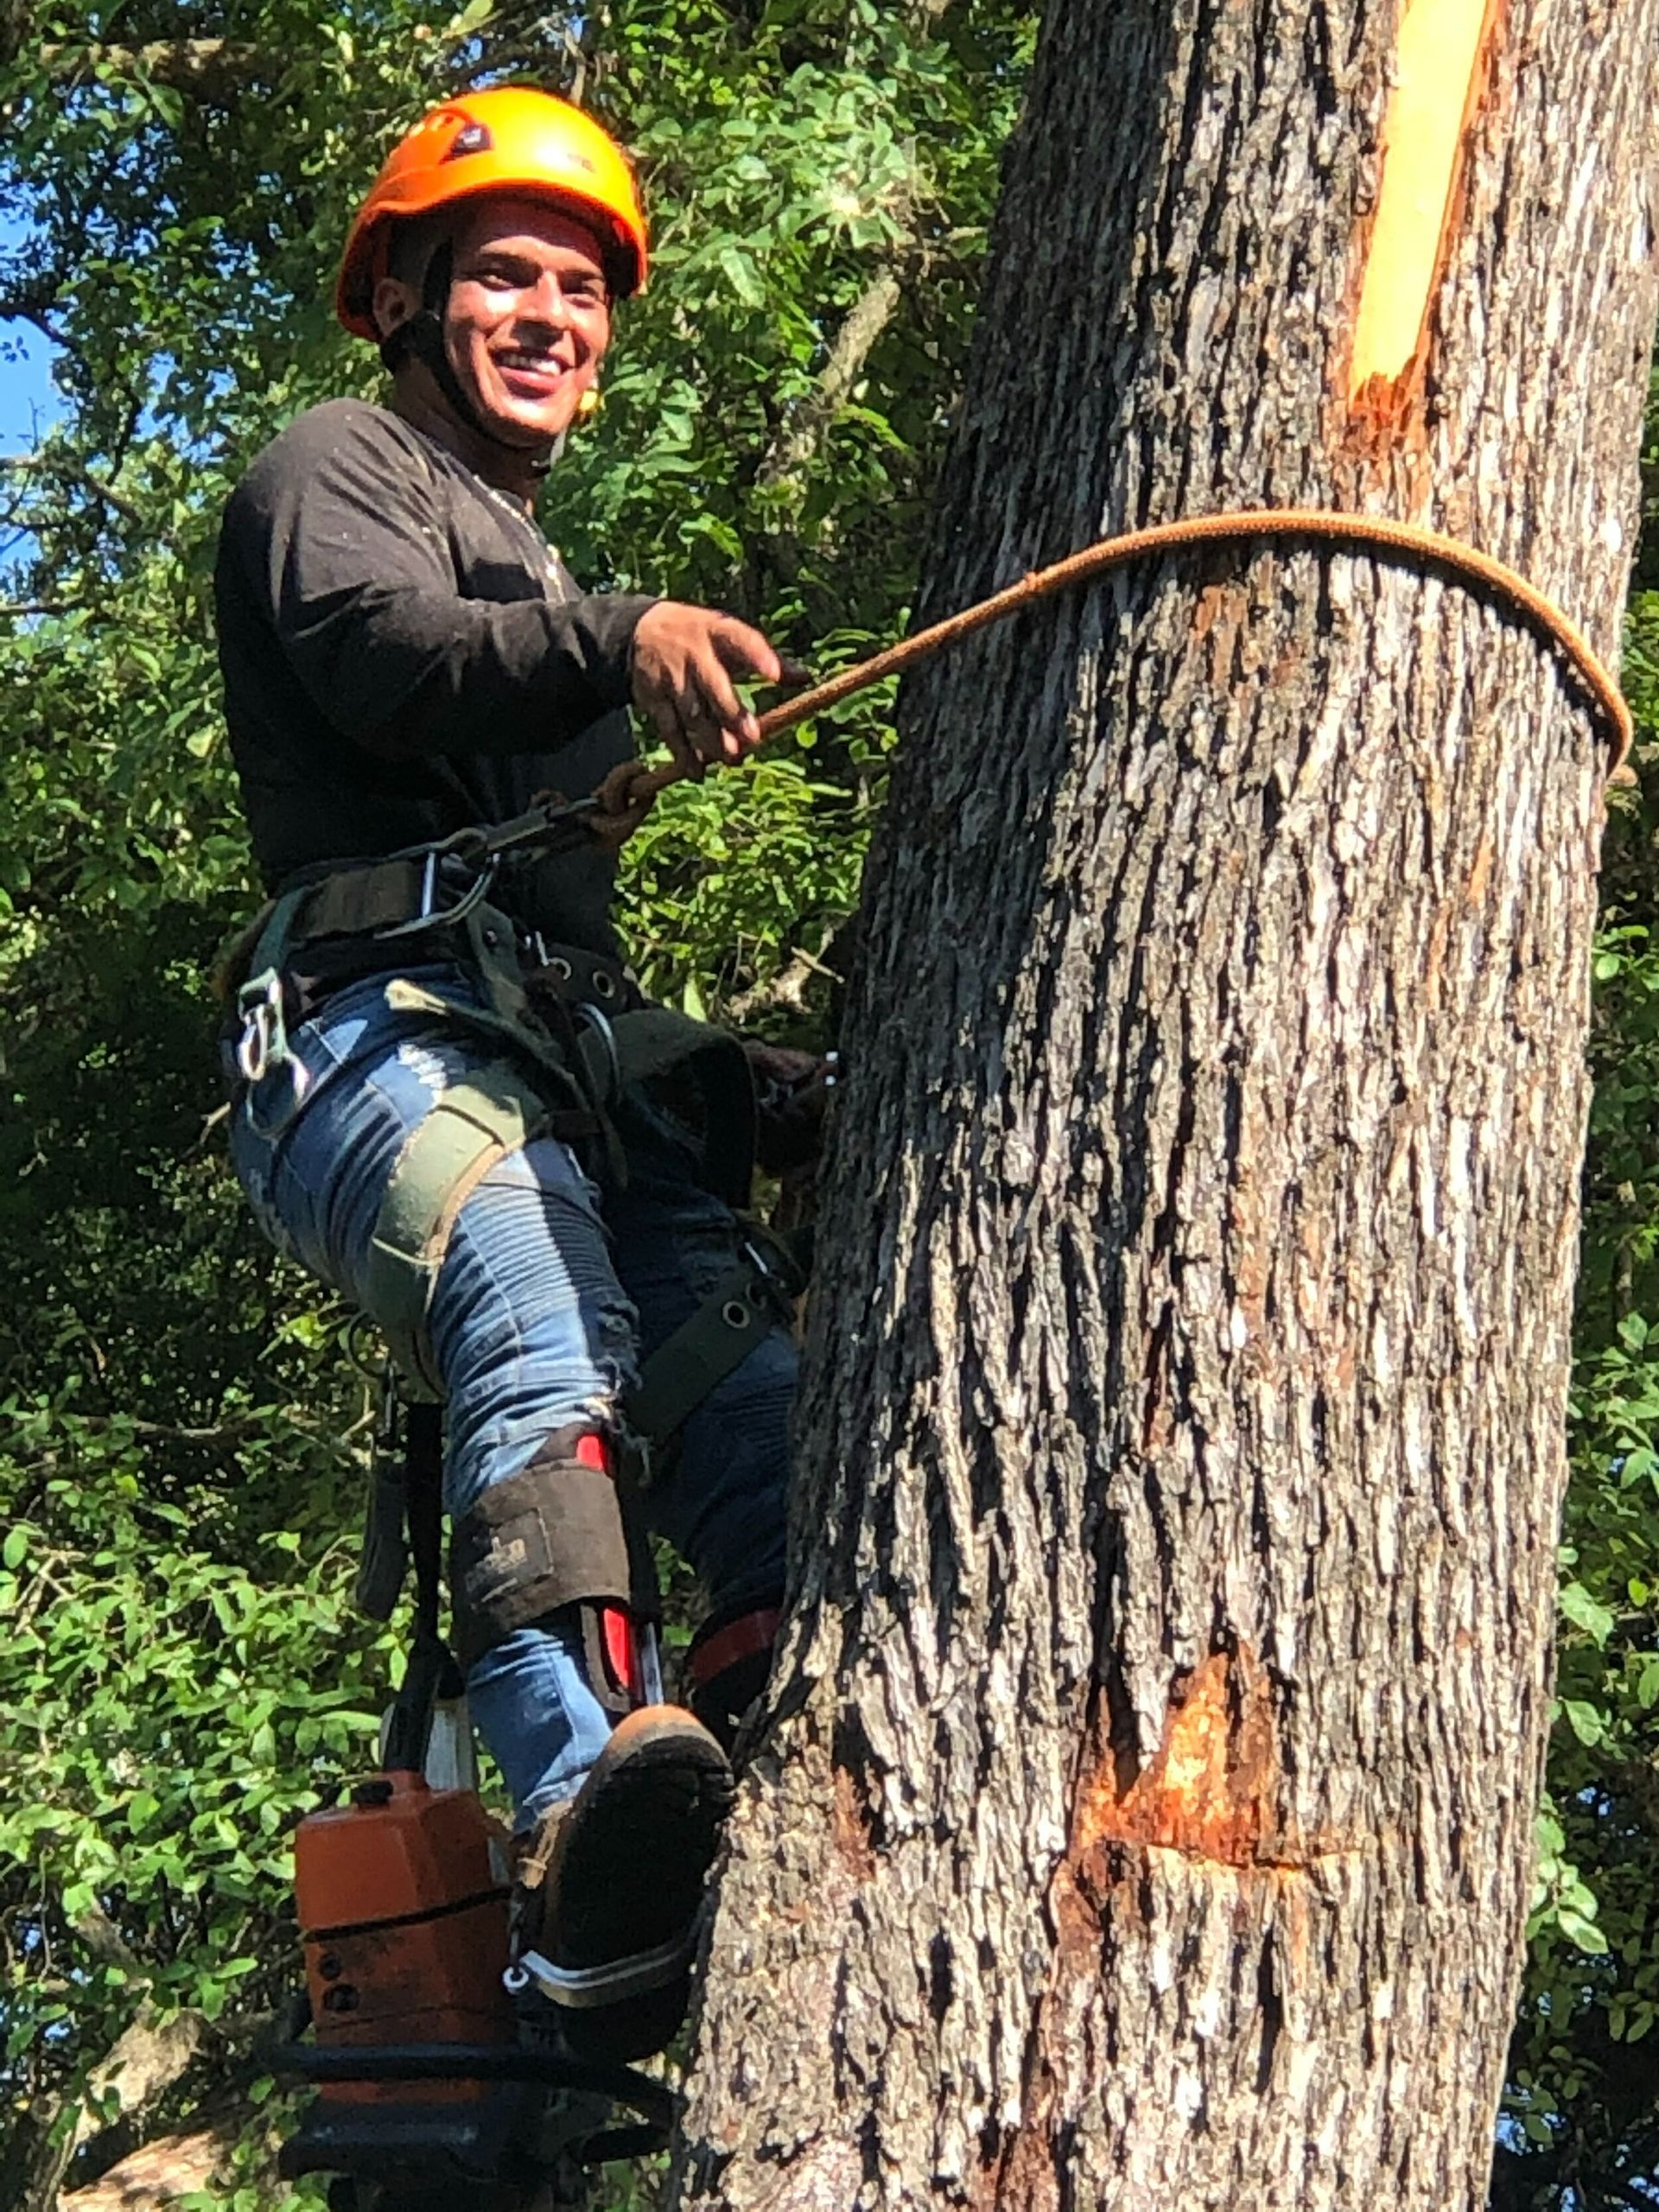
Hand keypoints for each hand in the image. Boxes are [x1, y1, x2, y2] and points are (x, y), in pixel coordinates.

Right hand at [630, 603, 784, 777]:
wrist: (639, 632)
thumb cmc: (699, 637)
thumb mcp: (728, 635)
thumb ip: (765, 657)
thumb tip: (807, 678)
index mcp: (717, 631)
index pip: (740, 639)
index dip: (758, 656)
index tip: (776, 674)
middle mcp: (694, 654)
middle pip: (714, 686)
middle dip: (731, 713)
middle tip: (752, 738)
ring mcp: (671, 678)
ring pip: (692, 713)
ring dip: (711, 739)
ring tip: (732, 757)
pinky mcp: (654, 699)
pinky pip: (669, 729)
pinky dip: (683, 753)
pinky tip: (698, 771)